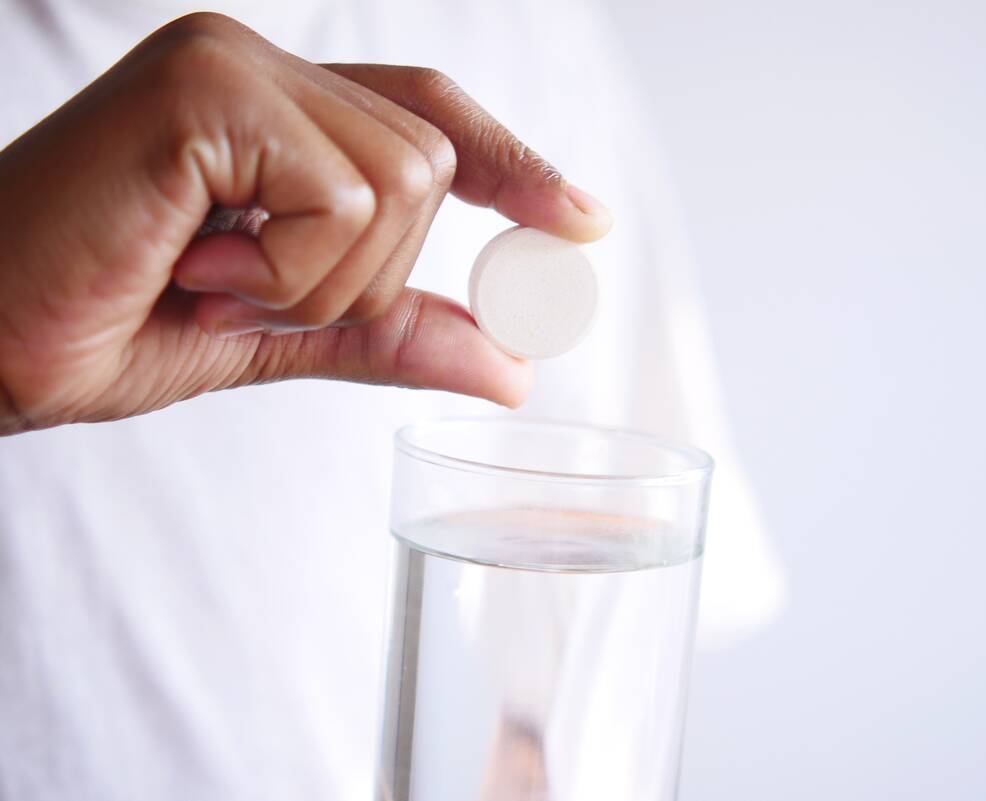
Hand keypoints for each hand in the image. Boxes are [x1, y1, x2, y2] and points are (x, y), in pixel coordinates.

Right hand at [0, 12, 610, 435]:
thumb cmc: (103, 324)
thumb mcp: (280, 336)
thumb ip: (391, 335)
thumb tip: (509, 366)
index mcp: (277, 110)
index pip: (432, 115)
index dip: (514, 165)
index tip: (583, 221)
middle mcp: (260, 64)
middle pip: (433, 163)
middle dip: (365, 273)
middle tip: (245, 293)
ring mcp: (232, 62)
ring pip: (403, 182)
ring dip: (322, 279)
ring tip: (213, 281)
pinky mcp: (204, 87)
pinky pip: (340, 194)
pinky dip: (287, 269)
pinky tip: (196, 267)